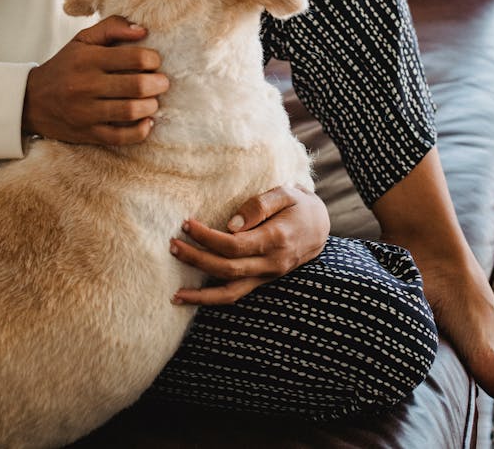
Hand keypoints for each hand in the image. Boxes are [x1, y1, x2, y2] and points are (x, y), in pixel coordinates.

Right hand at [22, 16, 168, 145]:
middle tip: (162, 81)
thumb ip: (112, 27)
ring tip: (154, 100)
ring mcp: (86, 112)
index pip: (134, 58)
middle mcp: (86, 85)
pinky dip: (140, 131)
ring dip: (152, 105)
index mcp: (88, 59)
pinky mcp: (88, 134)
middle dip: (158, 83)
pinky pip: (121, 137)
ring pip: (131, 111)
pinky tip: (147, 122)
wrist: (31, 101)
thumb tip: (142, 30)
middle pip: (137, 86)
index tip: (154, 62)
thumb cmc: (65, 66)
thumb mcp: (82, 40)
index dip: (153, 59)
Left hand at [170, 185, 329, 304]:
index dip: (207, 237)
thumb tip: (231, 224)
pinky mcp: (262, 281)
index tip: (187, 224)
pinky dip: (212, 300)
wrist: (321, 226)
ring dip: (201, 294)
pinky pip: (235, 295)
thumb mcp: (286, 194)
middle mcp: (271, 264)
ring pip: (230, 293)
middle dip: (197, 258)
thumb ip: (259, 206)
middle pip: (227, 268)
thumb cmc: (300, 205)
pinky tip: (191, 299)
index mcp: (275, 239)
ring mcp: (267, 277)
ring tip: (175, 293)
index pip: (234, 245)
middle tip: (172, 245)